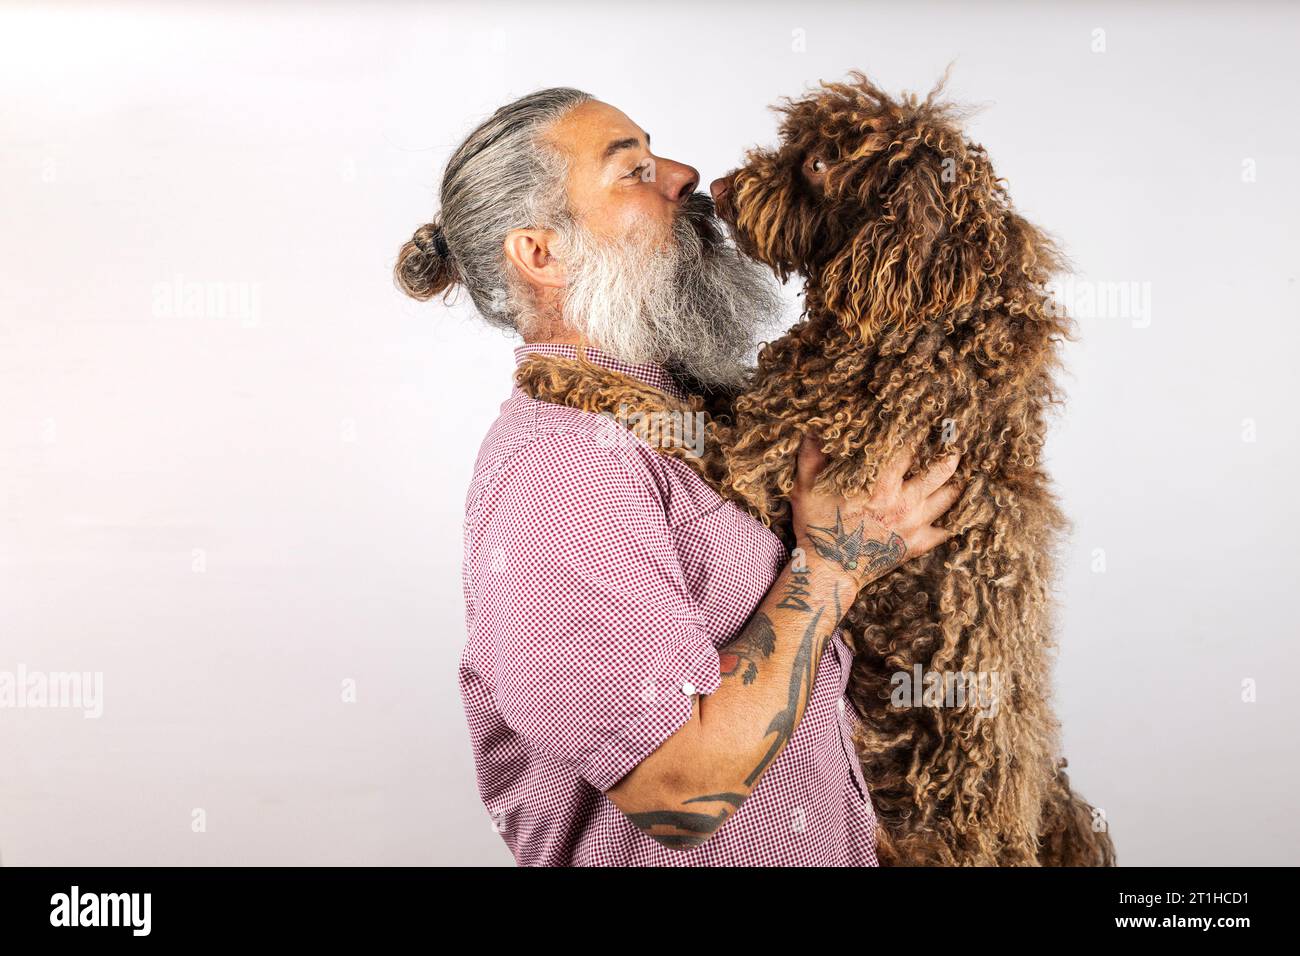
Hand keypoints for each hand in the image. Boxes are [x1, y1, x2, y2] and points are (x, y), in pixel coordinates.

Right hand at [789, 436, 960, 588]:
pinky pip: (945, 531)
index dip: (918, 434)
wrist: (830, 570)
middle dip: (949, 456)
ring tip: (960, 474)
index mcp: (881, 482)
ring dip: (956, 484)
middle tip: (954, 446)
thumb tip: (811, 431)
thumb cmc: (817, 527)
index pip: (909, 449)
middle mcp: (903, 500)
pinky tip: (958, 514)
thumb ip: (810, 457)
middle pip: (939, 471)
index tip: (924, 424)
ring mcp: (913, 524)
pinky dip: (953, 521)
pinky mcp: (916, 545)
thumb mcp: (806, 488)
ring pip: (948, 498)